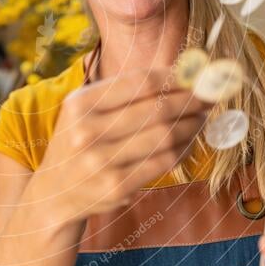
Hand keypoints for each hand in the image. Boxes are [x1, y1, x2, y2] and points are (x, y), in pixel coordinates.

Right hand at [29, 66, 211, 224]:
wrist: (53, 193)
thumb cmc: (79, 143)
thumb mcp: (86, 111)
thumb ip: (124, 92)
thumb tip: (182, 73)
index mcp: (80, 104)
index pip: (140, 82)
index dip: (175, 77)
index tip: (196, 74)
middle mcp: (87, 131)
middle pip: (157, 109)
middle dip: (191, 100)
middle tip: (210, 95)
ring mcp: (101, 161)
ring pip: (165, 137)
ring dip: (192, 125)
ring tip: (202, 117)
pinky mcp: (116, 186)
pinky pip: (162, 163)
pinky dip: (182, 149)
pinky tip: (188, 141)